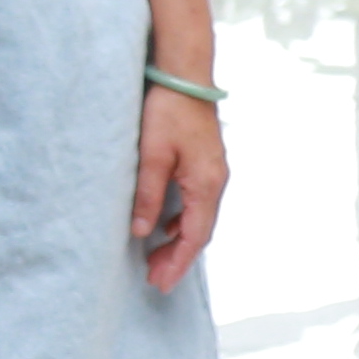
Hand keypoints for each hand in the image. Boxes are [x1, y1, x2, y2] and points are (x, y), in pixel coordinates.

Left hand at [135, 85, 226, 291]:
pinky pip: (198, 202)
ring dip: (179, 241)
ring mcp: (214, 172)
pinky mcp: (206, 162)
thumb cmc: (168, 110)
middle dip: (178, 258)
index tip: (162, 284)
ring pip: (199, 218)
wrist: (185, 74)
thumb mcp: (151, 155)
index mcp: (206, 184)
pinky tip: (165, 226)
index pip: (194, 236)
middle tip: (155, 280)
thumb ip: (148, 196)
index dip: (178, 263)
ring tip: (157, 259)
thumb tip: (142, 232)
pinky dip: (182, 221)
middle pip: (200, 231)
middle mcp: (216, 181)